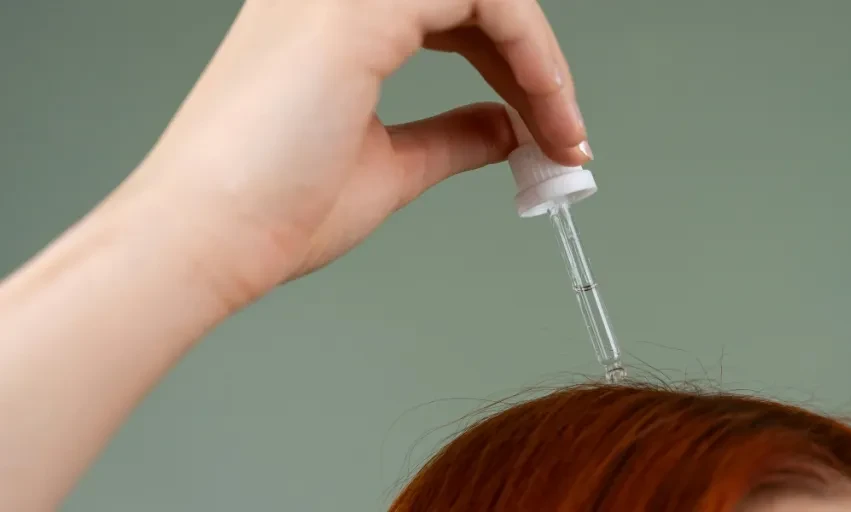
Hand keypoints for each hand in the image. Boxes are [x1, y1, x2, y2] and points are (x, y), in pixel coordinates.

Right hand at [121, 0, 590, 305]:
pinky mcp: (362, 4)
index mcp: (333, 19)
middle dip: (536, 65)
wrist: (208, 237)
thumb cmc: (271, 211)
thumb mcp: (388, 166)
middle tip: (566, 134)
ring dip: (540, 57)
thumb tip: (502, 128)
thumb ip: (449, 137)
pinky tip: (545, 105)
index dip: (512, 67)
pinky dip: (533, 52)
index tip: (549, 131)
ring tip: (563, 129)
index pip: (450, 14)